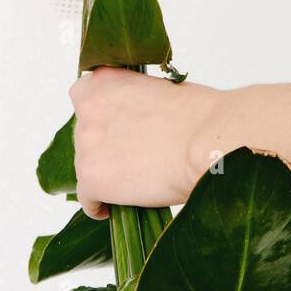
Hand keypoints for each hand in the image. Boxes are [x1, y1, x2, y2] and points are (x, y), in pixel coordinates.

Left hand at [69, 67, 221, 219]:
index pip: (84, 98)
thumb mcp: (157, 91)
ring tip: (131, 185)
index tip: (113, 130)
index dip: (101, 118)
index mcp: (103, 81)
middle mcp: (87, 109)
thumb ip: (133, 104)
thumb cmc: (198, 115)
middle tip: (131, 159)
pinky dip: (97, 204)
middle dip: (103, 147)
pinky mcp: (92, 178)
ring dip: (104, 174)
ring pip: (86, 166)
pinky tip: (111, 209)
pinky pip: (86, 198)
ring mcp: (87, 144)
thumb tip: (132, 125)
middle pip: (85, 135)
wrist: (207, 141)